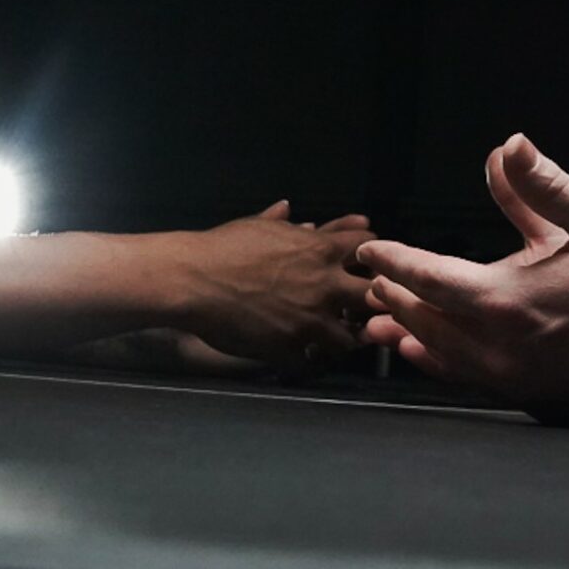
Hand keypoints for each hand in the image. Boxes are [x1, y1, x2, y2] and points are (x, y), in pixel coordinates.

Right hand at [175, 199, 377, 371]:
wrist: (194, 279)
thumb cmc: (225, 247)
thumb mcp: (259, 227)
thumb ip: (283, 222)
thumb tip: (287, 207)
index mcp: (320, 250)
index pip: (370, 248)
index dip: (371, 257)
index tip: (364, 265)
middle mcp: (324, 285)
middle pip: (374, 297)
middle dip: (372, 302)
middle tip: (362, 308)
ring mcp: (310, 320)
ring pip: (351, 339)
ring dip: (344, 336)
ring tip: (334, 336)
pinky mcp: (291, 348)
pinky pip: (314, 361)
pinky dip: (312, 359)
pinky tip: (306, 355)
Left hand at [356, 135, 568, 425]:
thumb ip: (545, 185)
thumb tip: (508, 145)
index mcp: (510, 299)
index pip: (428, 278)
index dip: (393, 261)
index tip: (368, 249)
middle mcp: (503, 346)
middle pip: (426, 320)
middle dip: (395, 296)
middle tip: (371, 279)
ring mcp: (516, 377)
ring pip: (443, 354)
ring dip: (409, 333)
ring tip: (380, 322)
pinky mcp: (532, 393)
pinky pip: (468, 378)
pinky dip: (439, 362)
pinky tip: (426, 354)